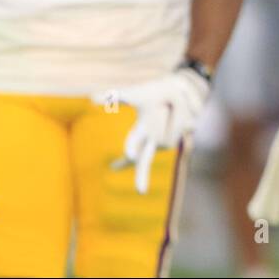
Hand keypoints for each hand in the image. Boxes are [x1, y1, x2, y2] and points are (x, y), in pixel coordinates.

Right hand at [94, 67, 210, 194]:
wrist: (182, 86)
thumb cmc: (153, 93)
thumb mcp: (134, 94)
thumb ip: (115, 97)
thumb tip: (91, 98)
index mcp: (141, 131)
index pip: (130, 148)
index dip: (126, 156)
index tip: (118, 165)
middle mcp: (155, 139)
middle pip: (145, 161)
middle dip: (142, 175)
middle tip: (140, 192)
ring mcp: (171, 137)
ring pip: (170, 129)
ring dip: (171, 111)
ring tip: (169, 102)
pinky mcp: (187, 131)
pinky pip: (184, 122)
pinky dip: (183, 110)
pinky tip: (184, 107)